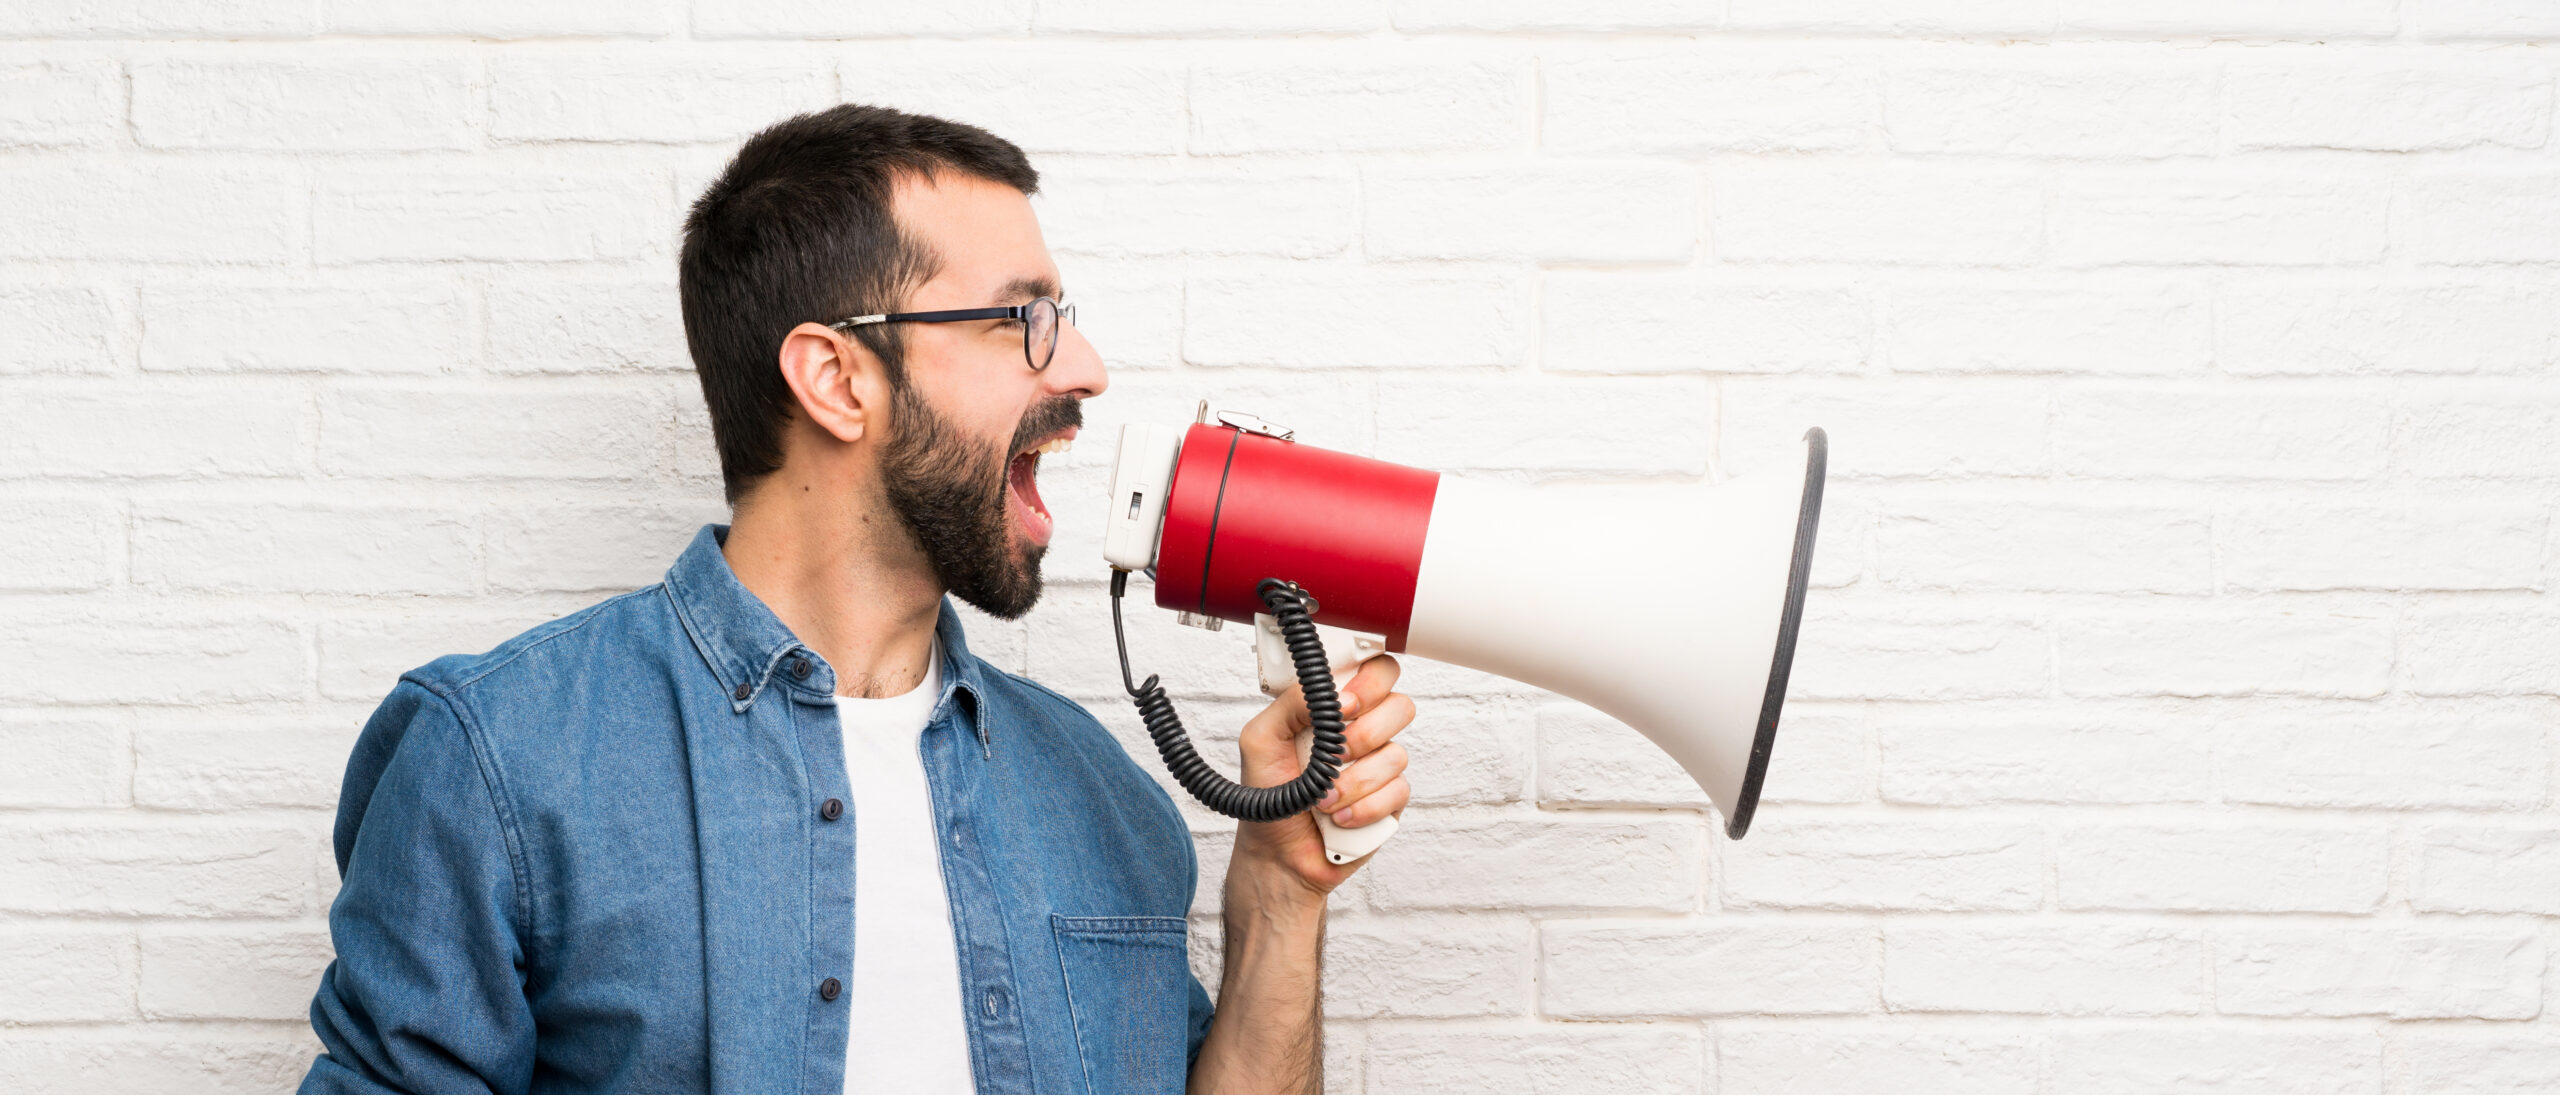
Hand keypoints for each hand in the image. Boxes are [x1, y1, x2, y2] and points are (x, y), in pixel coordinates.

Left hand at [1228, 655, 1414, 902]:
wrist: (1277, 856)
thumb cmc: (1268, 796)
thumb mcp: (1260, 739)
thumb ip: (1291, 703)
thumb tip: (1332, 691)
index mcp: (1334, 710)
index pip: (1374, 671)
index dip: (1371, 679)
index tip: (1346, 703)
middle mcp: (1362, 733)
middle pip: (1400, 705)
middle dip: (1366, 732)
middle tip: (1337, 751)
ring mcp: (1379, 767)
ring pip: (1397, 755)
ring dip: (1353, 781)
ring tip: (1322, 798)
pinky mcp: (1390, 802)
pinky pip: (1398, 792)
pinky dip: (1362, 808)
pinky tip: (1338, 817)